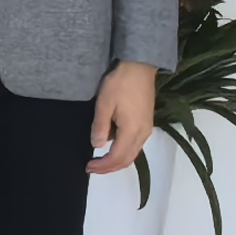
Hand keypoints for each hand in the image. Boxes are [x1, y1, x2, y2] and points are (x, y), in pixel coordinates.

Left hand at [88, 59, 159, 178]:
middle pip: (127, 159)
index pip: (117, 157)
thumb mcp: (104, 104)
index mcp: (132, 131)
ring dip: (117, 160)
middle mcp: (143, 134)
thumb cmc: (120, 84)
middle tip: (92, 167)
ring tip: (100, 159)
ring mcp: (147, 128)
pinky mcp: (147, 122)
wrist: (139, 67)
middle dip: (109, 167)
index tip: (88, 167)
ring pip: (133, 153)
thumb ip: (100, 126)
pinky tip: (111, 143)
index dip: (103, 166)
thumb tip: (97, 145)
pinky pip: (136, 144)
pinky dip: (123, 150)